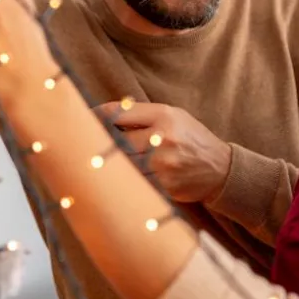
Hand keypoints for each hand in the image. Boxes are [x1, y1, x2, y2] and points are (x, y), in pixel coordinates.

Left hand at [94, 102, 230, 203]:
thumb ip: (142, 115)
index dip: (95, 115)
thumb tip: (104, 115)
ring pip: (122, 163)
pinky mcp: (165, 185)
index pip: (118, 112)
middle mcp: (163, 137)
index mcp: (163, 115)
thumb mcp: (173, 117)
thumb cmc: (191, 139)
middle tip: (77, 144)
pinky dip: (122, 180)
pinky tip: (113, 179)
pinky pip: (134, 182)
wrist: (221, 169)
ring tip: (91, 163)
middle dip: (97, 142)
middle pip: (115, 139)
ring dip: (107, 164)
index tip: (81, 119)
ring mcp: (164, 164)